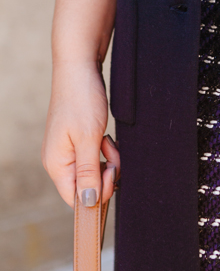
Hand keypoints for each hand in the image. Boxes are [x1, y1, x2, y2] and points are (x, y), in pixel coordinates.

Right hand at [42, 60, 120, 206]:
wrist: (79, 68)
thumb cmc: (82, 99)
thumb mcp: (89, 139)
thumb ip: (88, 172)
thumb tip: (88, 202)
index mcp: (56, 164)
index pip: (75, 199)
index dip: (97, 193)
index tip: (111, 173)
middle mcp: (59, 161)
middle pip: (87, 187)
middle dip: (106, 174)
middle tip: (112, 153)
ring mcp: (68, 151)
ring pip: (95, 173)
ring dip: (109, 162)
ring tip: (108, 141)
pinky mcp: (78, 142)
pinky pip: (96, 159)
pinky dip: (106, 152)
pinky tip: (106, 138)